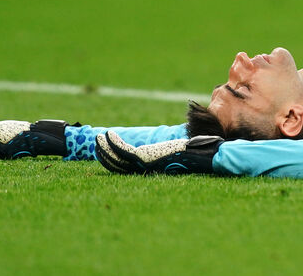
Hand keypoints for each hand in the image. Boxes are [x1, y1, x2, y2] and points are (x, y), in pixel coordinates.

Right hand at [94, 131, 222, 174]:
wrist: (206, 156)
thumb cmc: (200, 153)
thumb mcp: (183, 149)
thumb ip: (179, 146)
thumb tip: (186, 138)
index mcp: (152, 167)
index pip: (128, 167)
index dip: (115, 161)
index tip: (107, 153)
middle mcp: (146, 167)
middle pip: (118, 165)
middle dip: (105, 157)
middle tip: (96, 146)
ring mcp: (145, 163)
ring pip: (117, 159)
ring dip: (105, 150)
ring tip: (97, 139)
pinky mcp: (146, 156)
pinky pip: (123, 151)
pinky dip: (113, 143)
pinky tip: (108, 135)